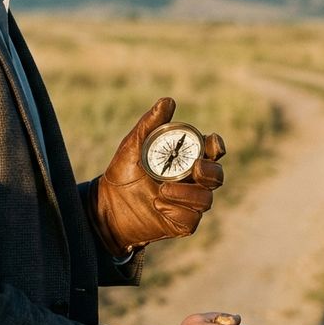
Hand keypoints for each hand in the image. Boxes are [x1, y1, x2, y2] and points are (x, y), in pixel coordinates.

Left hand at [89, 97, 224, 255]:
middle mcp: (192, 181)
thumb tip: (168, 101)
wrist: (106, 206)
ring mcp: (189, 203)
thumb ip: (150, 124)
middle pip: (216, 176)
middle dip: (211, 171)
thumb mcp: (133, 146)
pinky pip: (191, 219)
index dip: (217, 146)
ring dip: (188, 194)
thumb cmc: (121, 173)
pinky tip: (158, 204)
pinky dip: (177, 210)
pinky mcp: (181, 223)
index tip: (211, 143)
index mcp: (185, 159)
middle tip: (195, 169)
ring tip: (161, 191)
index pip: (212, 151)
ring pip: (206, 200)